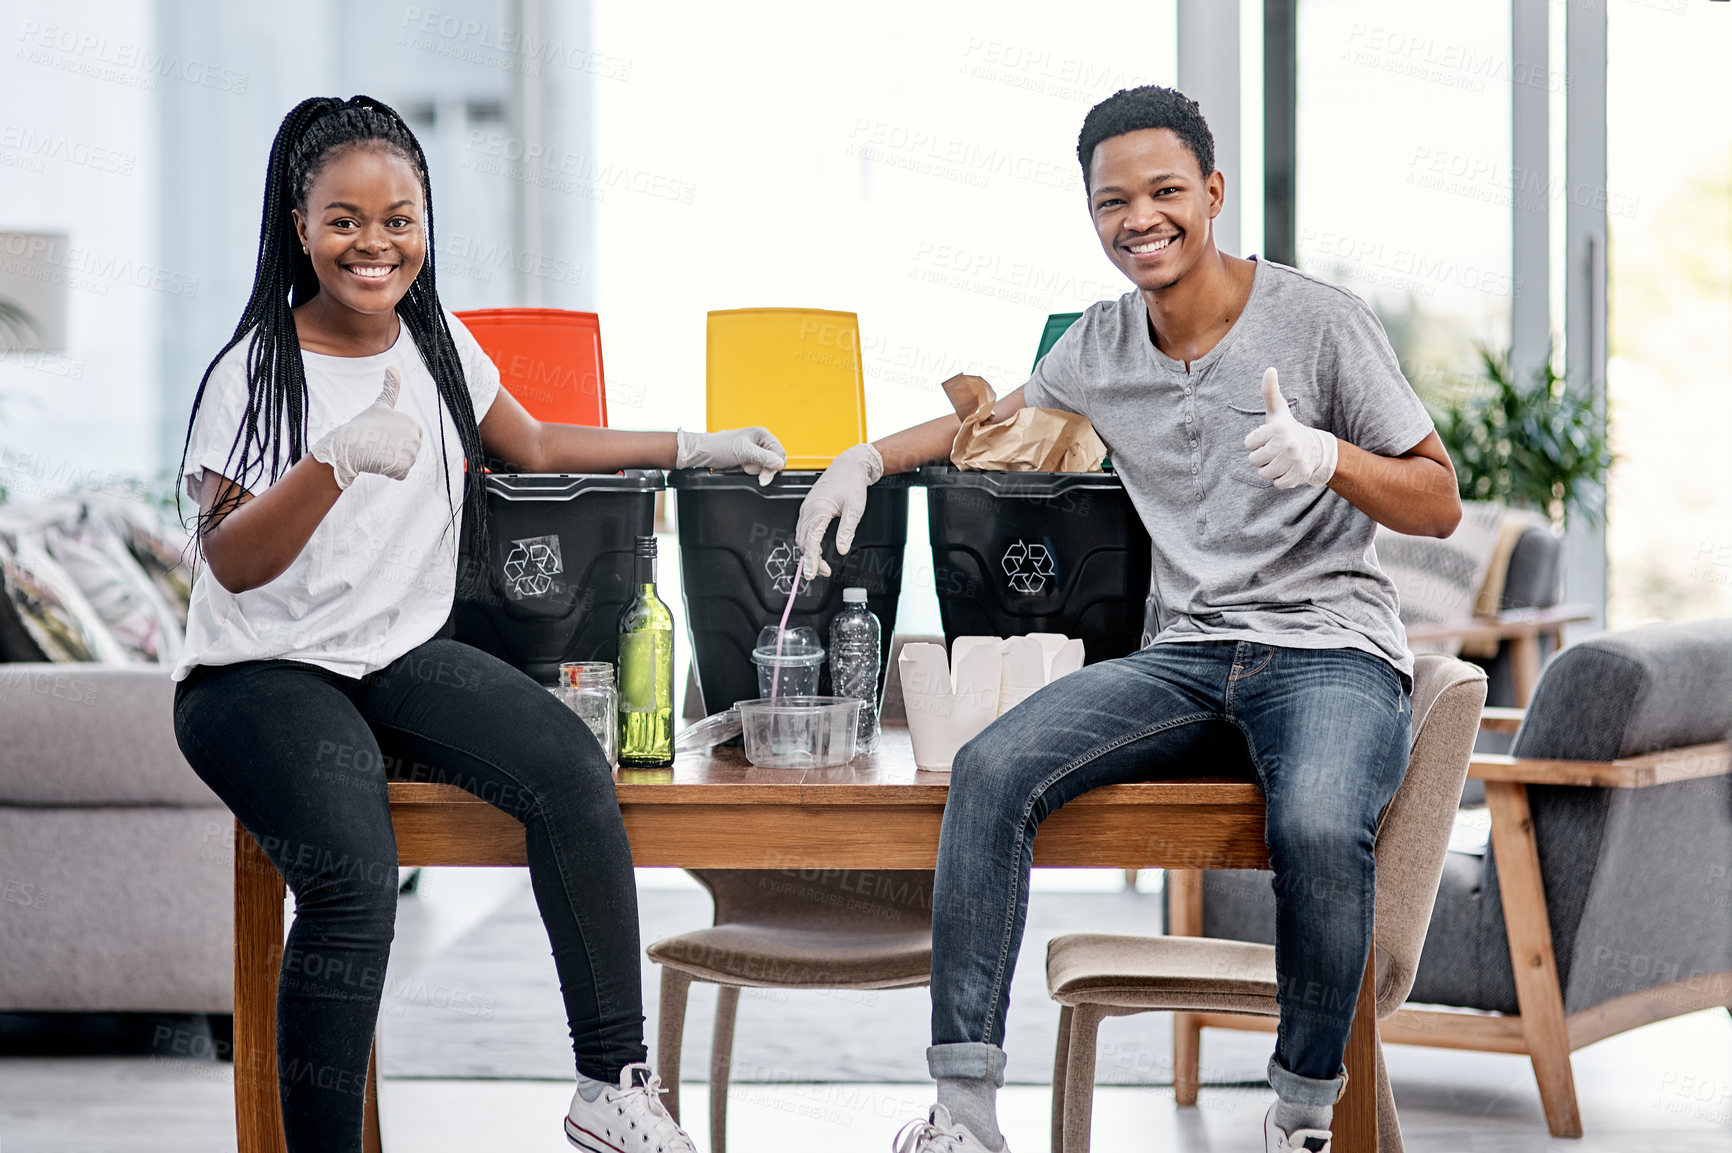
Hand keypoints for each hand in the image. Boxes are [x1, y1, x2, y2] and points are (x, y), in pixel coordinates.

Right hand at [310, 365, 422, 488]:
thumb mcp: (379, 405)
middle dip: (393, 453)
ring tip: (377, 453)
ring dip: (390, 463)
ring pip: (403, 464)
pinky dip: (389, 473)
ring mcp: (410, 452)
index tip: (381, 435)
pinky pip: (400, 475)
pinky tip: (378, 463)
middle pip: (407, 453)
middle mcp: (415, 437)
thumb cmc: (362, 426)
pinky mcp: (404, 467)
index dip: (393, 441)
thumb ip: (391, 388)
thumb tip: (393, 365)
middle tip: (377, 445)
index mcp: (412, 423)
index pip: (408, 440)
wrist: (348, 445)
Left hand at [675, 427, 786, 484]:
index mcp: (762, 434)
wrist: (704, 453)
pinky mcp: (749, 459)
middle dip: (762, 468)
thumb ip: (764, 457)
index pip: (779, 453)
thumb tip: (779, 463)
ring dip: (754, 470)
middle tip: (748, 468)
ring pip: (766, 467)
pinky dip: (750, 471)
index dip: (774, 465)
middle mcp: (760, 441)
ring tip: (742, 464)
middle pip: (774, 461)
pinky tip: (741, 467)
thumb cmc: (720, 446)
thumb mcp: (744, 452)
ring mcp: (755, 451)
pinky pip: (757, 469)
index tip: (765, 475)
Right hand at [795, 443, 883, 578]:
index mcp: (818, 509)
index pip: (810, 541)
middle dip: (811, 559)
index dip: (811, 560)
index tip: (812, 573)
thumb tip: (842, 549)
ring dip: (809, 552)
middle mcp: (808, 509)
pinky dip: (808, 542)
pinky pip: (804, 529)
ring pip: (802, 536)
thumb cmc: (851, 483)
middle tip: (822, 572)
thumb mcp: (854, 508)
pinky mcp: (809, 508)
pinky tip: (817, 549)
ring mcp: (807, 508)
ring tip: (821, 564)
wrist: (848, 466)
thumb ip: (847, 530)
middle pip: (803, 541)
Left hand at [1244, 367, 1337, 488]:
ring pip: (1264, 474)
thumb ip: (1269, 391)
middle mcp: (1289, 445)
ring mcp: (1296, 461)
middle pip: (1254, 460)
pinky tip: (1288, 469)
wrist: (1314, 448)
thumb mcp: (1277, 410)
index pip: (1248, 444)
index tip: (1268, 437)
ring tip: (1280, 459)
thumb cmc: (1287, 428)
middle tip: (1275, 449)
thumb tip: (1270, 369)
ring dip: (1269, 469)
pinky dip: (1281, 479)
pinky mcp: (1301, 475)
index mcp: (1279, 428)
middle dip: (1261, 457)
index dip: (1255, 441)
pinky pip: (1277, 484)